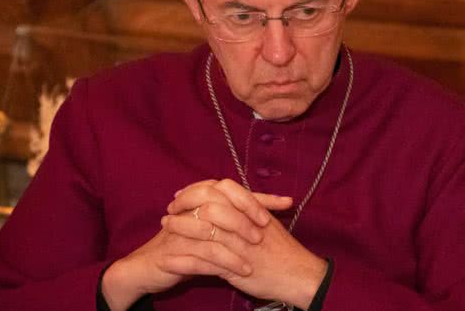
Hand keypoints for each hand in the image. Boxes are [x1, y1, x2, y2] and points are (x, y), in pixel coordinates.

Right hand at [101, 179, 292, 310]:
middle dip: (246, 217)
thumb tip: (268, 210)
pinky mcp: (173, 251)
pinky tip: (240, 272)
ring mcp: (180, 229)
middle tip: (264, 232)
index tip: (286, 202)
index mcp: (201, 198)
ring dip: (236, 246)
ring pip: (212, 231)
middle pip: (222, 203)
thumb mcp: (211, 230)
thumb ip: (234, 217)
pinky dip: (224, 264)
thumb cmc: (186, 246)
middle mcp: (189, 208)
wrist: (148, 266)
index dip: (260, 197)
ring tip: (254, 260)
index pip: (234, 190)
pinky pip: (202, 256)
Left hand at [166, 179, 326, 308]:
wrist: (299, 275)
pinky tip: (167, 262)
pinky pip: (202, 262)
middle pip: (208, 203)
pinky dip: (182, 262)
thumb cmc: (285, 251)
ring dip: (179, 228)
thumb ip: (250, 210)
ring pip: (202, 229)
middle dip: (185, 204)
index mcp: (252, 209)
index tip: (183, 194)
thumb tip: (232, 200)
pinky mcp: (233, 267)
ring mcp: (238, 244)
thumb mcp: (269, 223)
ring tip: (165, 228)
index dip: (198, 189)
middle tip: (170, 210)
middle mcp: (245, 222)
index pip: (220, 188)